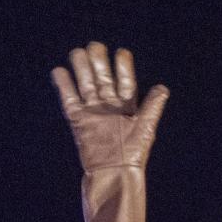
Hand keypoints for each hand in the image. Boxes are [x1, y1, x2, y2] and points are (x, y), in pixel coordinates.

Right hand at [52, 42, 170, 174]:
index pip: (125, 80)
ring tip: (77, 52)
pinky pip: (69, 99)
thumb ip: (152, 108)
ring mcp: (93, 111)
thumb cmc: (132, 156)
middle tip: (95, 46)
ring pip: (85, 84)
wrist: (113, 176)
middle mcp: (110, 106)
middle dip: (98, 62)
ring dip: (81, 68)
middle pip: (102, 78)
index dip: (123, 66)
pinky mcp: (78, 120)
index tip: (121, 53)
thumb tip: (163, 88)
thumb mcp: (145, 129)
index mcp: (128, 106)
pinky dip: (64, 86)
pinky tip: (59, 71)